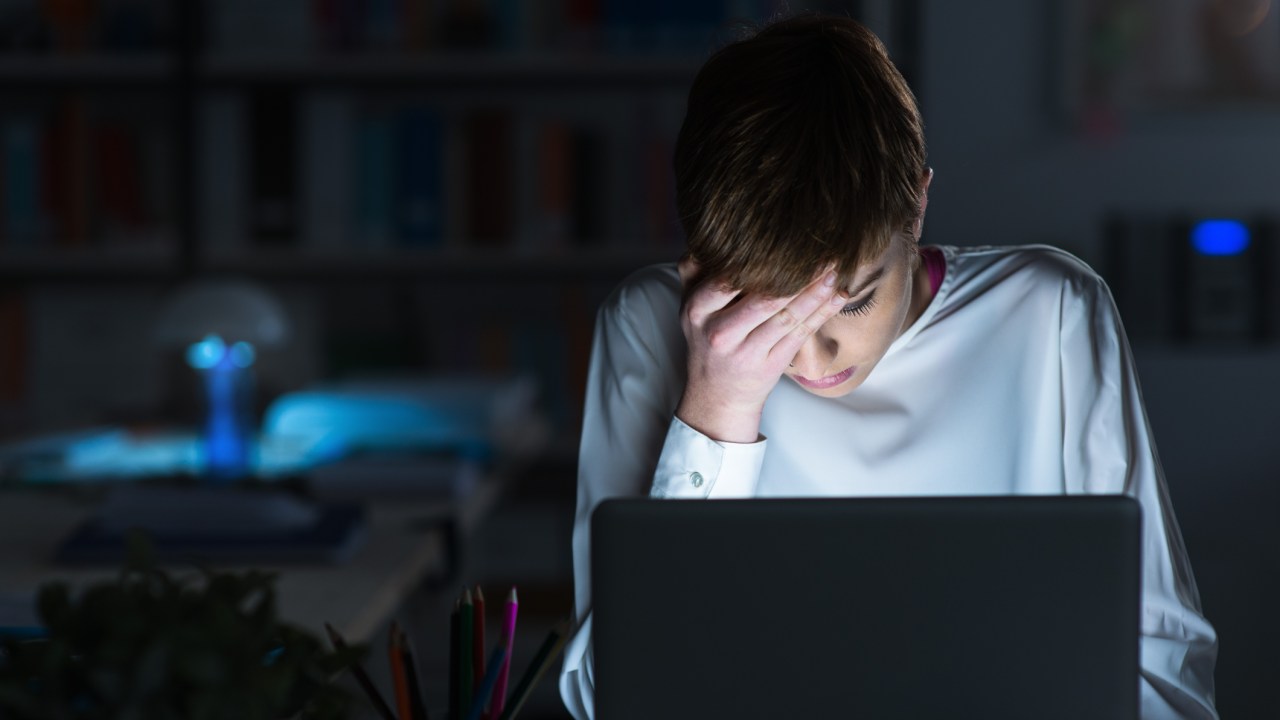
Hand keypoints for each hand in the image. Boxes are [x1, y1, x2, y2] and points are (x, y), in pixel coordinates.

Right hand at [675, 256, 847, 442]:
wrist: (716, 394)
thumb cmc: (708, 339)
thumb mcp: (691, 306)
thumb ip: (694, 271)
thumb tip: (709, 235)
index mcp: (697, 310)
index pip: (728, 281)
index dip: (759, 262)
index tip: (783, 240)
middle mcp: (720, 333)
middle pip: (764, 300)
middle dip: (797, 275)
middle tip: (821, 252)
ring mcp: (746, 352)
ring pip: (787, 317)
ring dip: (815, 292)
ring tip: (834, 270)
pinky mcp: (771, 365)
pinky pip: (800, 335)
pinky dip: (822, 314)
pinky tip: (837, 296)